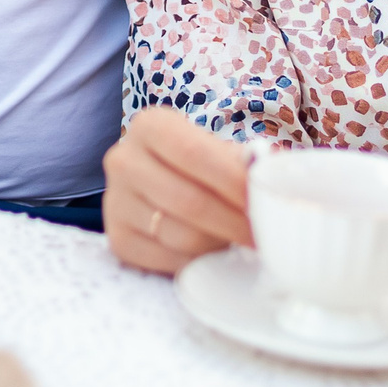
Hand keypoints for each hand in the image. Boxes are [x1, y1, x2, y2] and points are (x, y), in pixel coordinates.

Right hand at [103, 107, 251, 274]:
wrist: (159, 181)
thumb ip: (244, 161)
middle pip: (188, 201)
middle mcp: (123, 160)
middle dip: (234, 222)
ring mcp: (115, 202)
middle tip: (263, 234)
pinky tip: (215, 251)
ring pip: (179, 235)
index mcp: (150, 126)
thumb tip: (272, 175)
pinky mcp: (118, 239)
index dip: (233, 181)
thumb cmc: (198, 165)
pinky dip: (199, 261)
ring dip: (220, 243)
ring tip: (241, 241)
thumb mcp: (217, 150)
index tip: (262, 202)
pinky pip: (168, 259)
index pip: (195, 153)